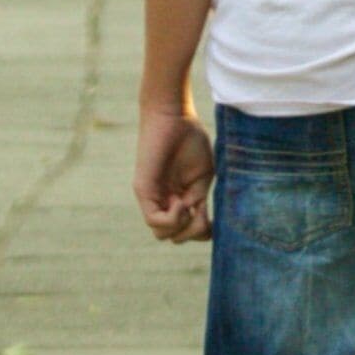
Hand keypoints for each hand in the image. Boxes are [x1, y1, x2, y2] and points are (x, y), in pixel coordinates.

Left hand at [134, 105, 214, 241]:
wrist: (175, 117)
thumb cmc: (192, 140)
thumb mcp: (204, 178)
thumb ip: (201, 202)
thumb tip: (200, 223)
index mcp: (179, 198)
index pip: (186, 231)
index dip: (200, 231)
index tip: (210, 215)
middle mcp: (163, 200)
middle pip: (173, 237)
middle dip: (191, 232)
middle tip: (198, 209)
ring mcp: (152, 197)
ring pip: (162, 234)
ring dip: (181, 226)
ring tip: (188, 204)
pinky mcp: (143, 191)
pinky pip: (154, 221)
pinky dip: (172, 219)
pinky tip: (181, 203)